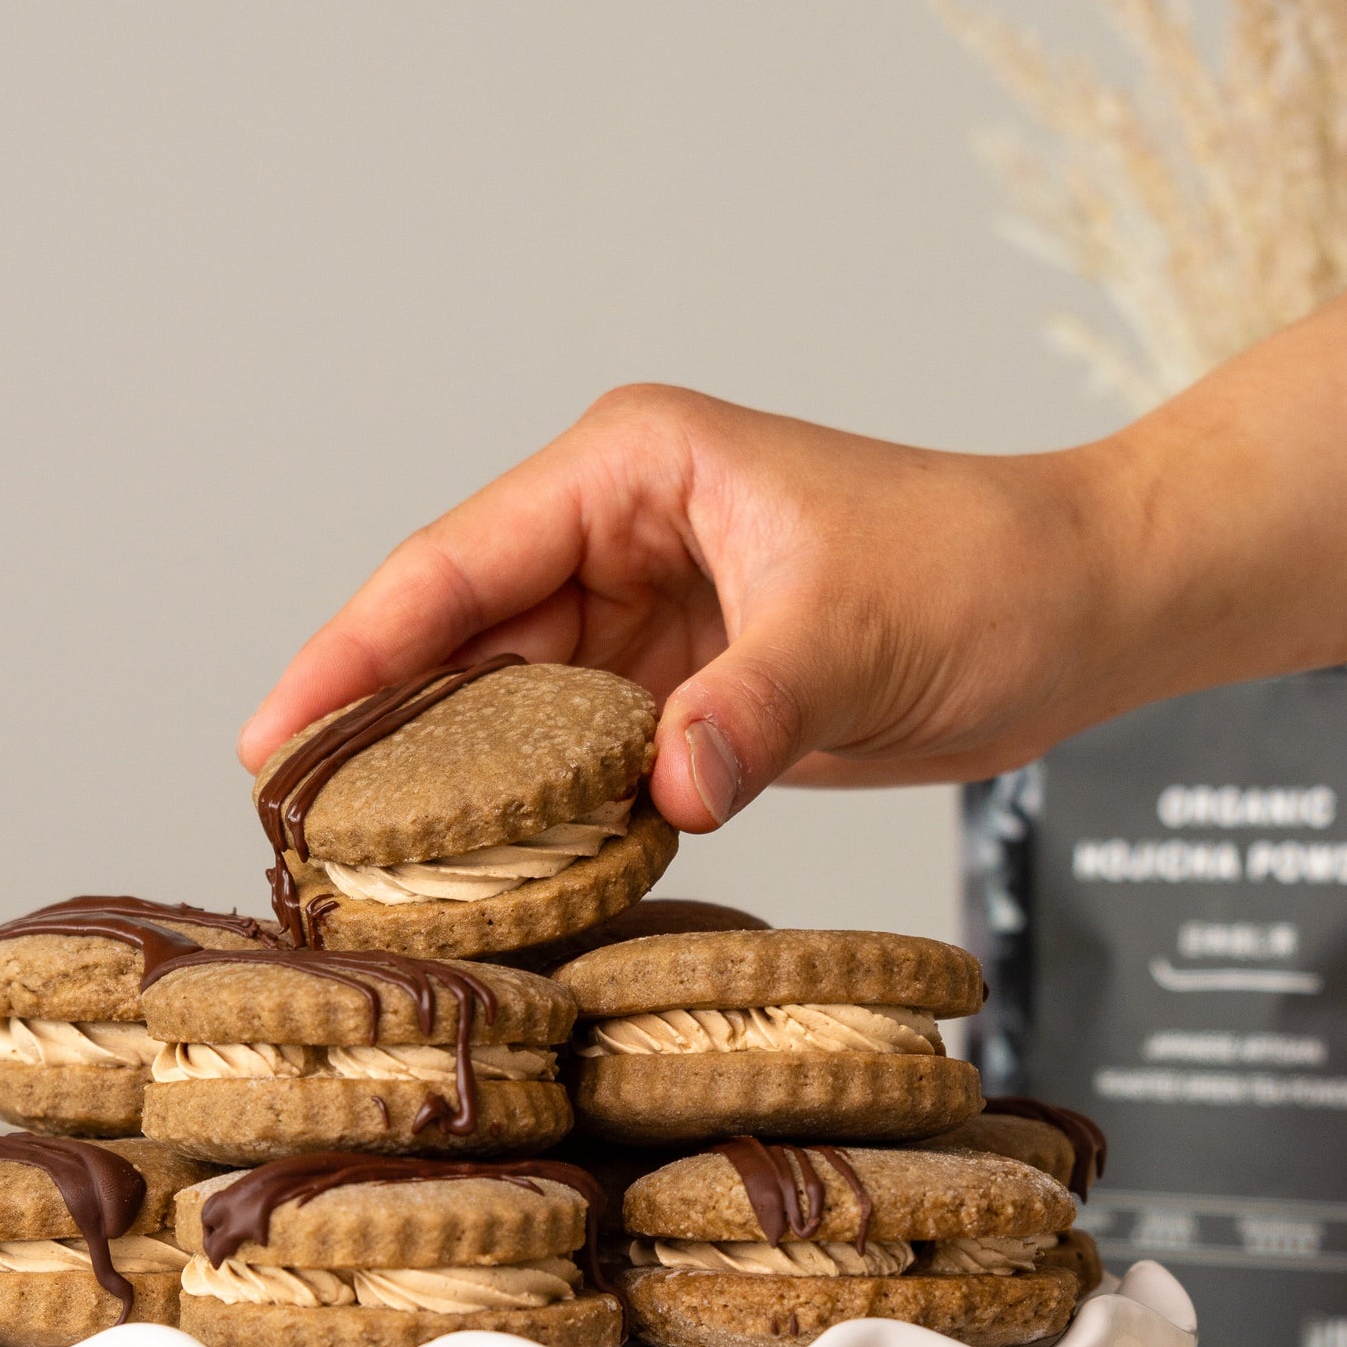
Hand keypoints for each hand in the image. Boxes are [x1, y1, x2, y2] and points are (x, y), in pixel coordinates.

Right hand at [237, 385, 1122, 832]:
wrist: (1079, 606)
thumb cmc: (979, 575)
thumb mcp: (856, 640)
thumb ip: (748, 712)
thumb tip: (664, 795)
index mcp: (633, 468)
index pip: (454, 563)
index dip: (352, 651)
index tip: (268, 742)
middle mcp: (616, 527)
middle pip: (457, 636)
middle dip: (380, 730)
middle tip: (293, 838)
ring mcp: (643, 607)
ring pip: (505, 702)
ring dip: (451, 782)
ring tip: (364, 875)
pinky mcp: (679, 679)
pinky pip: (574, 750)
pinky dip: (535, 811)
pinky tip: (483, 878)